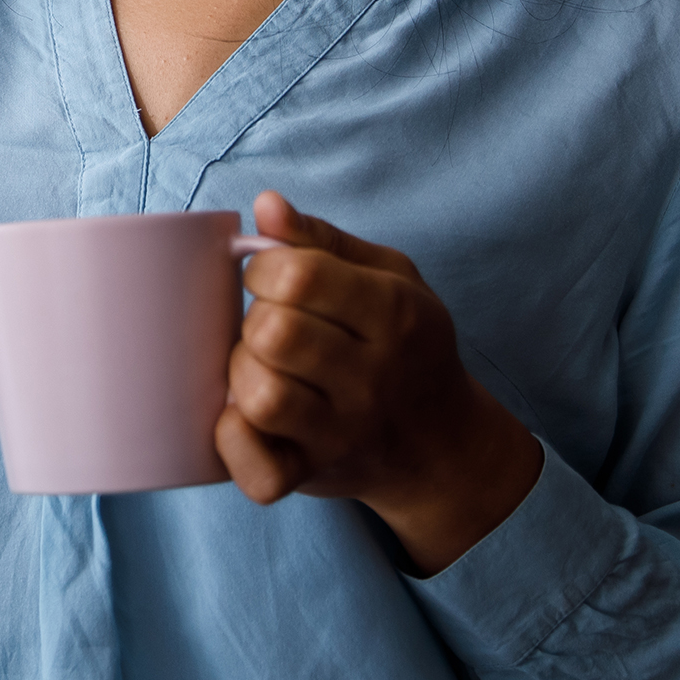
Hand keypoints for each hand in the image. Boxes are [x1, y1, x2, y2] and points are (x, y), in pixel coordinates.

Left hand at [214, 191, 541, 574]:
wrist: (444, 446)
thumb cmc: (406, 345)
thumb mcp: (388, 277)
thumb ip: (321, 239)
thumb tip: (266, 204)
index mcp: (392, 314)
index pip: (301, 275)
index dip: (264, 267)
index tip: (268, 278)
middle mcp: (373, 378)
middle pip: (275, 333)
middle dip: (254, 318)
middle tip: (268, 325)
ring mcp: (344, 433)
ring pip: (261, 397)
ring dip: (242, 373)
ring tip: (259, 365)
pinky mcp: (315, 475)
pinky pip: (260, 471)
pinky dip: (234, 440)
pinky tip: (239, 414)